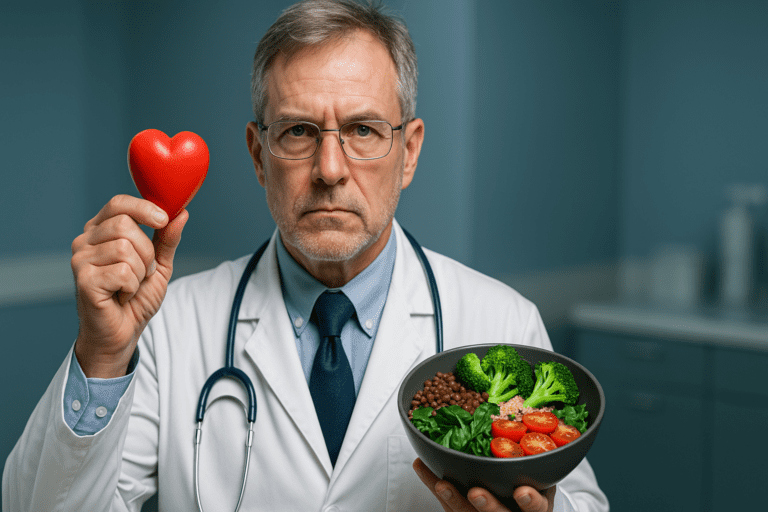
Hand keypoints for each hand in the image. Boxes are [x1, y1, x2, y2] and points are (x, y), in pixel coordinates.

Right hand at [71, 195, 187, 377]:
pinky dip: (132, 286)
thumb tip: (181, 214)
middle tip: (143, 271)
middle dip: (147, 251)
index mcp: (101, 230)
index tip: (164, 220)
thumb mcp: (159, 264)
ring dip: (140, 272)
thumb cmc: (136, 297)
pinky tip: (122, 295)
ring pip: (125, 249)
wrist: (123, 332)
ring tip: (131, 285)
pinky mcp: (83, 279)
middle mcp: (85, 240)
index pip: (119, 203)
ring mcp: (80, 259)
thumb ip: (167, 239)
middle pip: (126, 225)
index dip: (145, 208)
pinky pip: (123, 271)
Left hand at [413, 458, 554, 511]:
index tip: (522, 491)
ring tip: (443, 485)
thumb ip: (535, 455)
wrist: (517, 504)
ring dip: (454, 499)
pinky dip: (433, 482)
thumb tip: (538, 420)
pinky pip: (447, 503)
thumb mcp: (540, 473)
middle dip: (488, 505)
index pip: (537, 508)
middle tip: (476, 493)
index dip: (531, 502)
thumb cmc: (531, 483)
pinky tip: (423, 467)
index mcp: (534, 507)